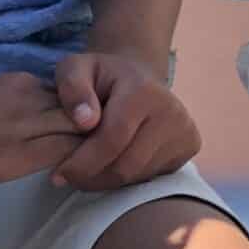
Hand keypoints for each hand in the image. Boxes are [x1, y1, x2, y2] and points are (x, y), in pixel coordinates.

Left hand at [51, 51, 201, 192]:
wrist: (138, 76)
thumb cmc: (100, 75)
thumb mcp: (75, 68)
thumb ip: (72, 88)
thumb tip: (85, 121)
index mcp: (143, 92)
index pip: (113, 139)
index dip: (84, 161)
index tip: (59, 172)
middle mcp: (172, 112)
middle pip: (127, 164)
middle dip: (93, 176)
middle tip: (68, 178)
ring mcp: (185, 131)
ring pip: (139, 175)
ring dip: (107, 180)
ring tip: (85, 172)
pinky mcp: (189, 147)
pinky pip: (152, 176)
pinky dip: (126, 178)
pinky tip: (109, 164)